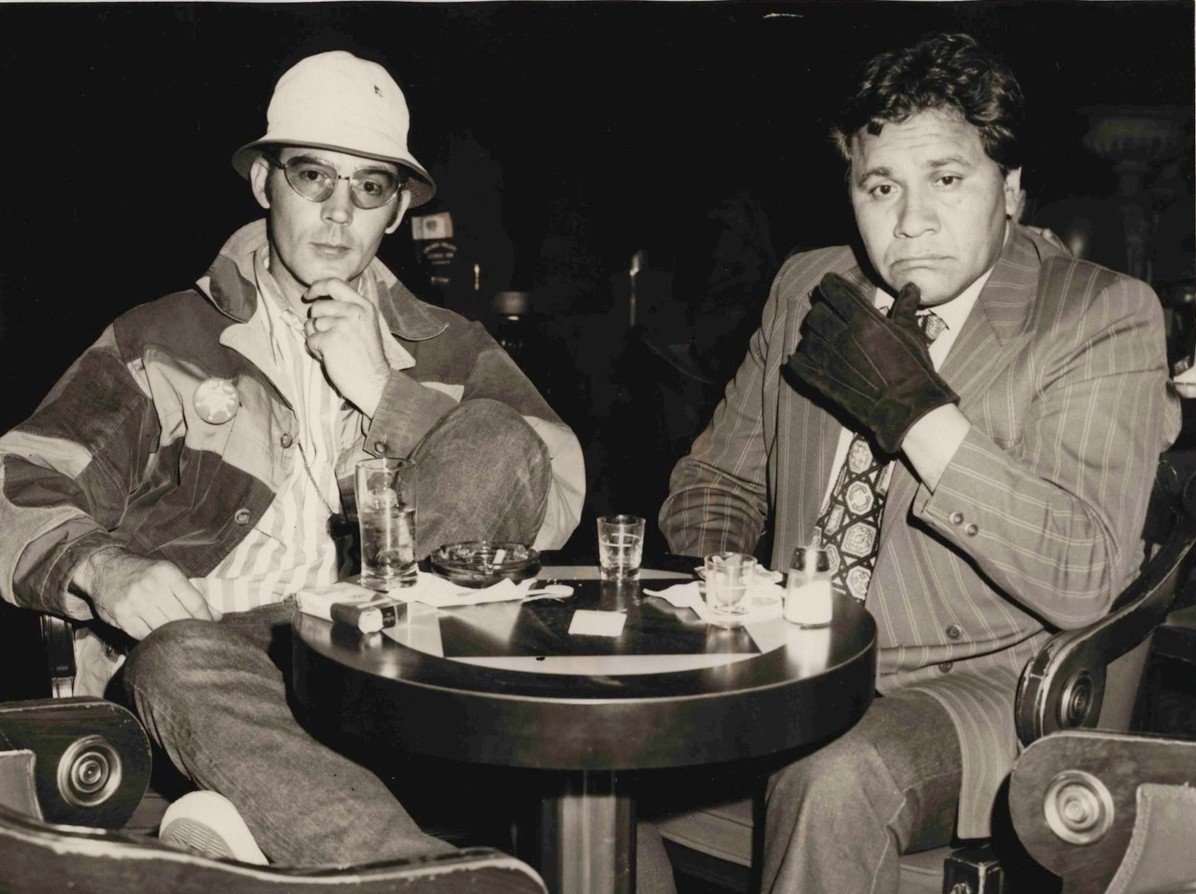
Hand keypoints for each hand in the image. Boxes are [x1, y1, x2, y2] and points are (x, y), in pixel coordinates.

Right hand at [73, 548, 218, 639]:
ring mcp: (134, 602)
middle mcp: (151, 586)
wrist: (105, 569)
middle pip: (180, 618)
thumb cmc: (144, 573)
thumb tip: (217, 616)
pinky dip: (153, 639)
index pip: (195, 602)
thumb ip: (192, 595)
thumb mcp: (169, 575)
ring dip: (173, 637)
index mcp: (167, 574)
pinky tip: (159, 638)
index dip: (206, 619)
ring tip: (180, 640)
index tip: (211, 627)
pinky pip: (144, 634)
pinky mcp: (121, 615)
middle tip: (197, 637)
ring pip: (163, 628)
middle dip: (191, 629)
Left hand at [302, 278, 390, 416]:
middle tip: (327, 336)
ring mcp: (341, 325)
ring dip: (316, 338)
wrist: (374, 381)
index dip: (317, 287)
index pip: (334, 283)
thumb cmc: (367, 356)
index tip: (309, 295)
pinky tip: (330, 357)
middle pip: (318, 306)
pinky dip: (315, 351)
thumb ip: (348, 310)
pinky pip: (310, 340)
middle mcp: (354, 311)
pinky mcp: (330, 340)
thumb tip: (319, 301)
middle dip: (316, 321)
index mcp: (363, 305)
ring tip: (332, 349)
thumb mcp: (366, 325)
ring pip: (311, 324)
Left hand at [784, 273, 958, 454]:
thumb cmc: (914, 369)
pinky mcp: (825, 383)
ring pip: (806, 338)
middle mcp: (844, 337)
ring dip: (811, 335)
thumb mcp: (912, 335)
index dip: (829, 285)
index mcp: (865, 321)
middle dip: (820, 310)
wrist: (908, 407)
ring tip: (818, 336)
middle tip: (825, 312)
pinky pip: (800, 367)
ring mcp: (832, 361)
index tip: (827, 283)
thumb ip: (906, 309)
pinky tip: (796, 357)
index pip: (836, 293)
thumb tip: (911, 286)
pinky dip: (797, 360)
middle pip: (816, 314)